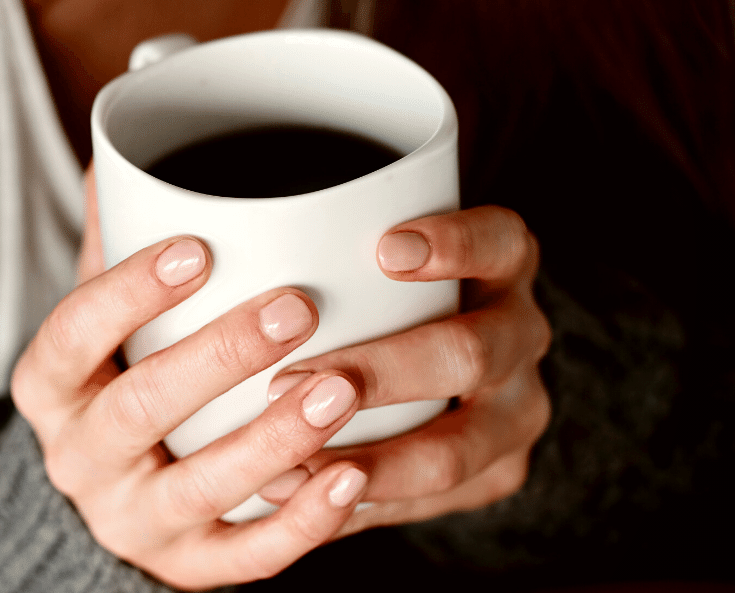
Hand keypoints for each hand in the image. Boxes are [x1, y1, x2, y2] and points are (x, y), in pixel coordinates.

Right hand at [12, 168, 371, 588]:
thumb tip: (120, 149)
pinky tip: (354, 478)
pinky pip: (244, 557)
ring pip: (200, 486)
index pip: (74, 333)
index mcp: (51, 386)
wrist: (114, 494)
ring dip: (273, 439)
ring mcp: (134, 519)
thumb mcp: (102, 317)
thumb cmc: (120, 378)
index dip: (130, 291)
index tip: (200, 245)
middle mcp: (80, 458)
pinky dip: (300, 522)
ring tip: (341, 388)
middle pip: (140, 409)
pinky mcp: (189, 565)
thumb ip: (114, 242)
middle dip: (218, 358)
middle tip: (296, 308)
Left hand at [263, 205, 551, 537]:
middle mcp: (521, 336)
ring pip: (454, 451)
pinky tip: (297, 500)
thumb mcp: (373, 253)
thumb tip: (215, 229)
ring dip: (369, 462)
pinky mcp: (496, 475)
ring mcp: (516, 413)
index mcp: (504, 265)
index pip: (499, 241)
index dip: (454, 244)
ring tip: (288, 465)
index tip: (385, 250)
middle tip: (291, 379)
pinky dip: (361, 506)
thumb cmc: (380, 292)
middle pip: (470, 354)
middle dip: (382, 371)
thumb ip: (332, 244)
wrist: (442, 373)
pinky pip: (433, 503)